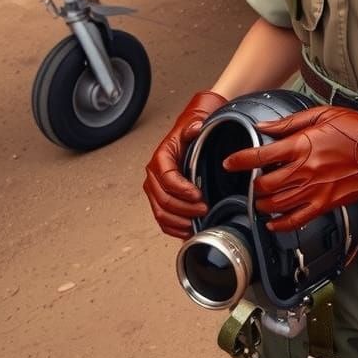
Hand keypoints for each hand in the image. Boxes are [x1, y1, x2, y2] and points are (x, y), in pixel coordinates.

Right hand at [143, 90, 226, 238]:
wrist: (185, 140)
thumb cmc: (188, 136)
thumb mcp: (191, 127)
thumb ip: (193, 128)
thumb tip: (196, 127)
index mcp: (160, 160)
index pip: (168, 180)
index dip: (183, 190)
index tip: (199, 195)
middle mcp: (153, 177)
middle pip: (164, 200)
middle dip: (185, 208)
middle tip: (204, 209)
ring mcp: (155, 191)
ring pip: (161, 213)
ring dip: (180, 221)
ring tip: (197, 222)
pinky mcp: (159, 200)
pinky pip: (162, 220)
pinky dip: (174, 228)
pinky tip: (188, 230)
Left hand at [222, 99, 357, 231]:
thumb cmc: (353, 129)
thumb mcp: (320, 115)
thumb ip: (289, 123)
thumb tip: (264, 127)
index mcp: (300, 145)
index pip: (260, 156)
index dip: (239, 160)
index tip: (229, 162)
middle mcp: (303, 170)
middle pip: (265, 185)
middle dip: (254, 185)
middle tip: (253, 182)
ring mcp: (314, 190)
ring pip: (277, 204)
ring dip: (264, 203)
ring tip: (262, 199)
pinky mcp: (324, 204)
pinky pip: (296, 220)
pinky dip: (280, 224)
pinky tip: (273, 223)